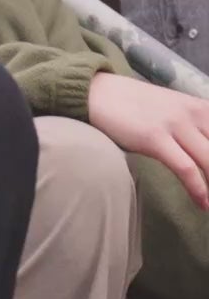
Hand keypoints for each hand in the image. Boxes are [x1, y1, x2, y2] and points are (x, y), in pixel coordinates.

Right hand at [88, 72, 208, 209]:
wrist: (100, 94)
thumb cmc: (136, 107)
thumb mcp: (174, 110)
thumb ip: (196, 128)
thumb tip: (205, 151)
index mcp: (203, 107)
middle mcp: (195, 113)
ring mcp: (176, 125)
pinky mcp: (156, 138)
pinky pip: (186, 168)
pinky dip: (199, 189)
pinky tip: (204, 204)